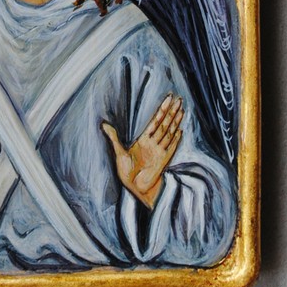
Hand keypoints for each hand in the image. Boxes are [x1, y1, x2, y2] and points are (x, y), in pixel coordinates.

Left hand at [102, 94, 183, 208]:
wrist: (135, 187)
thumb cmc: (127, 172)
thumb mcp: (118, 153)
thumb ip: (113, 138)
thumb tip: (104, 124)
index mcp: (143, 140)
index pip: (155, 121)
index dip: (161, 109)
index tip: (168, 99)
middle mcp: (153, 143)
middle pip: (164, 123)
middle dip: (171, 111)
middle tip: (179, 99)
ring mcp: (160, 150)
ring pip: (169, 132)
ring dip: (176, 121)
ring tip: (182, 109)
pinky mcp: (164, 160)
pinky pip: (171, 146)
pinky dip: (176, 138)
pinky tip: (180, 129)